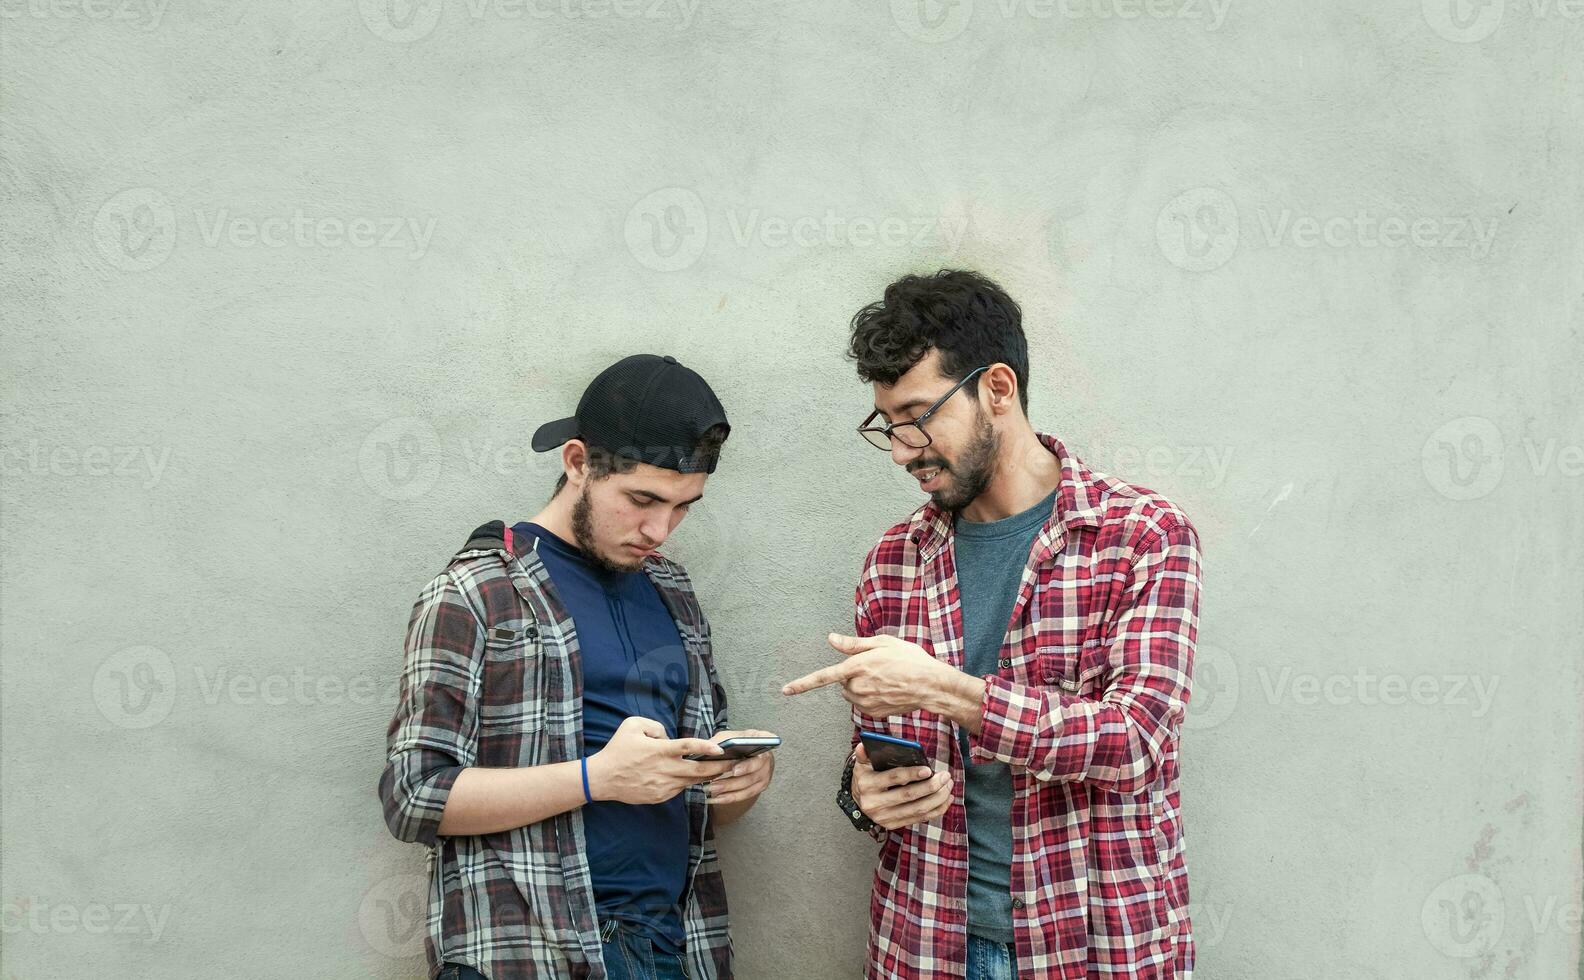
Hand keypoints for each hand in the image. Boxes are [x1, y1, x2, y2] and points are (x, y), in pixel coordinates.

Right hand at [588, 716, 736, 805]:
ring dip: (706, 776)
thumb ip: (656, 726)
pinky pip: (679, 789)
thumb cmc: (618, 749)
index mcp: (660, 750)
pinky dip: (687, 782)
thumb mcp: (633, 725)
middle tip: (734, 764)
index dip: (707, 747)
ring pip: (692, 781)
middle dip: (719, 768)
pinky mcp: (660, 796)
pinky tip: (694, 777)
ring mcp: (663, 786)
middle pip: (699, 770)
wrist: (602, 778)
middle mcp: (665, 769)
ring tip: (721, 770)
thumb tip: (669, 737)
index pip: (689, 747)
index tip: (722, 749)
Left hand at [702, 729, 776, 805]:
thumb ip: (719, 742)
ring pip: (747, 787)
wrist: (745, 751)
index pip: (759, 753)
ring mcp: (765, 774)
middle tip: (715, 785)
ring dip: (728, 791)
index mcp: (763, 740)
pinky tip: (716, 798)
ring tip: (711, 790)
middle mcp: (767, 758)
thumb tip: (708, 751)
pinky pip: (745, 795)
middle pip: (752, 774)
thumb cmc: (736, 742)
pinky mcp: (760, 786)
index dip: (748, 764)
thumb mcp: (727, 736)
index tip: (735, 770)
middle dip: (732, 781)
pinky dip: (729, 797)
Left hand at [782, 633, 953, 716]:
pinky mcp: (873, 713)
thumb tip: (830, 640)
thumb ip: (853, 645)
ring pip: (852, 694)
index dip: (802, 684)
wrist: (930, 685)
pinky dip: (871, 698)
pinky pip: (863, 705)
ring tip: (886, 679)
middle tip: (878, 668)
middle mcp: (857, 687)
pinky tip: (888, 691)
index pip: (822, 676)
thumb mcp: (882, 643)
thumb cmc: (909, 660)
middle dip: (854, 676)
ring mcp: (865, 703)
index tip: (785, 690)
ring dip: (862, 687)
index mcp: (856, 667)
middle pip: (843, 683)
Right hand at [849, 744, 952, 830]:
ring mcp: (885, 817)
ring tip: (948, 785)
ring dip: (937, 798)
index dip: (912, 774)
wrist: (858, 801)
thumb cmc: (866, 778)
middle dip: (931, 786)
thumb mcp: (862, 765)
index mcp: (868, 785)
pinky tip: (946, 799)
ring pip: (917, 809)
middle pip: (908, 795)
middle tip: (945, 776)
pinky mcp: (894, 825)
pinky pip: (919, 819)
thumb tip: (864, 744)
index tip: (928, 769)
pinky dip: (936, 810)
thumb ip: (863, 754)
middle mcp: (875, 804)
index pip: (893, 778)